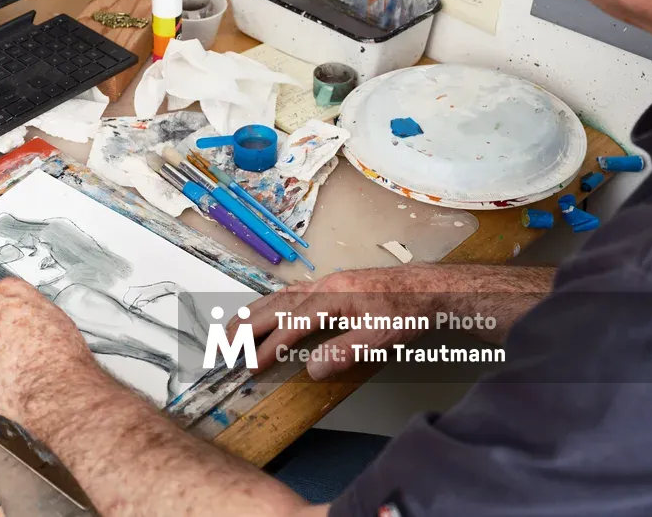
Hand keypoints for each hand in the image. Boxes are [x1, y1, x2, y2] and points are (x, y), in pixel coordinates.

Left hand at [0, 277, 97, 427]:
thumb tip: (29, 320)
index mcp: (9, 291)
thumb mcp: (55, 316)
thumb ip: (32, 311)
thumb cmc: (60, 355)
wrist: (52, 386)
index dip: (10, 312)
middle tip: (11, 346)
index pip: (2, 293)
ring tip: (6, 365)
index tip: (15, 322)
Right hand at [230, 266, 441, 379]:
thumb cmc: (407, 310)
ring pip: (279, 296)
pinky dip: (271, 303)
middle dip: (245, 326)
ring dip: (253, 313)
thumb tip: (311, 368)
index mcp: (332, 297)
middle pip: (275, 305)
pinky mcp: (332, 285)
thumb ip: (344, 352)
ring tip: (232, 329)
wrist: (428, 288)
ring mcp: (327, 283)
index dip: (268, 347)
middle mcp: (324, 286)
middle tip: (223, 346)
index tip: (250, 365)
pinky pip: (291, 292)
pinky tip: (266, 311)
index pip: (290, 325)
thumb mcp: (379, 337)